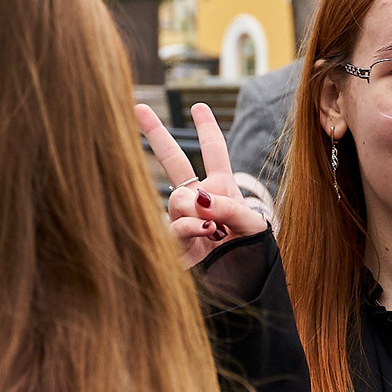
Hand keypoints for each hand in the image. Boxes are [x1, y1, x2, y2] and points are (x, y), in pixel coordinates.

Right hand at [138, 101, 269, 268]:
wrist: (244, 285)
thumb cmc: (253, 254)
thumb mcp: (252, 225)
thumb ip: (229, 205)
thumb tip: (198, 198)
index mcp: (221, 188)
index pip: (214, 151)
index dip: (206, 128)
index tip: (198, 106)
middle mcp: (199, 199)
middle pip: (173, 161)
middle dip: (156, 134)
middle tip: (138, 108)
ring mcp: (184, 220)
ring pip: (176, 200)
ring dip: (194, 208)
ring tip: (214, 226)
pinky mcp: (175, 244)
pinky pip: (174, 227)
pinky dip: (191, 226)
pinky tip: (206, 232)